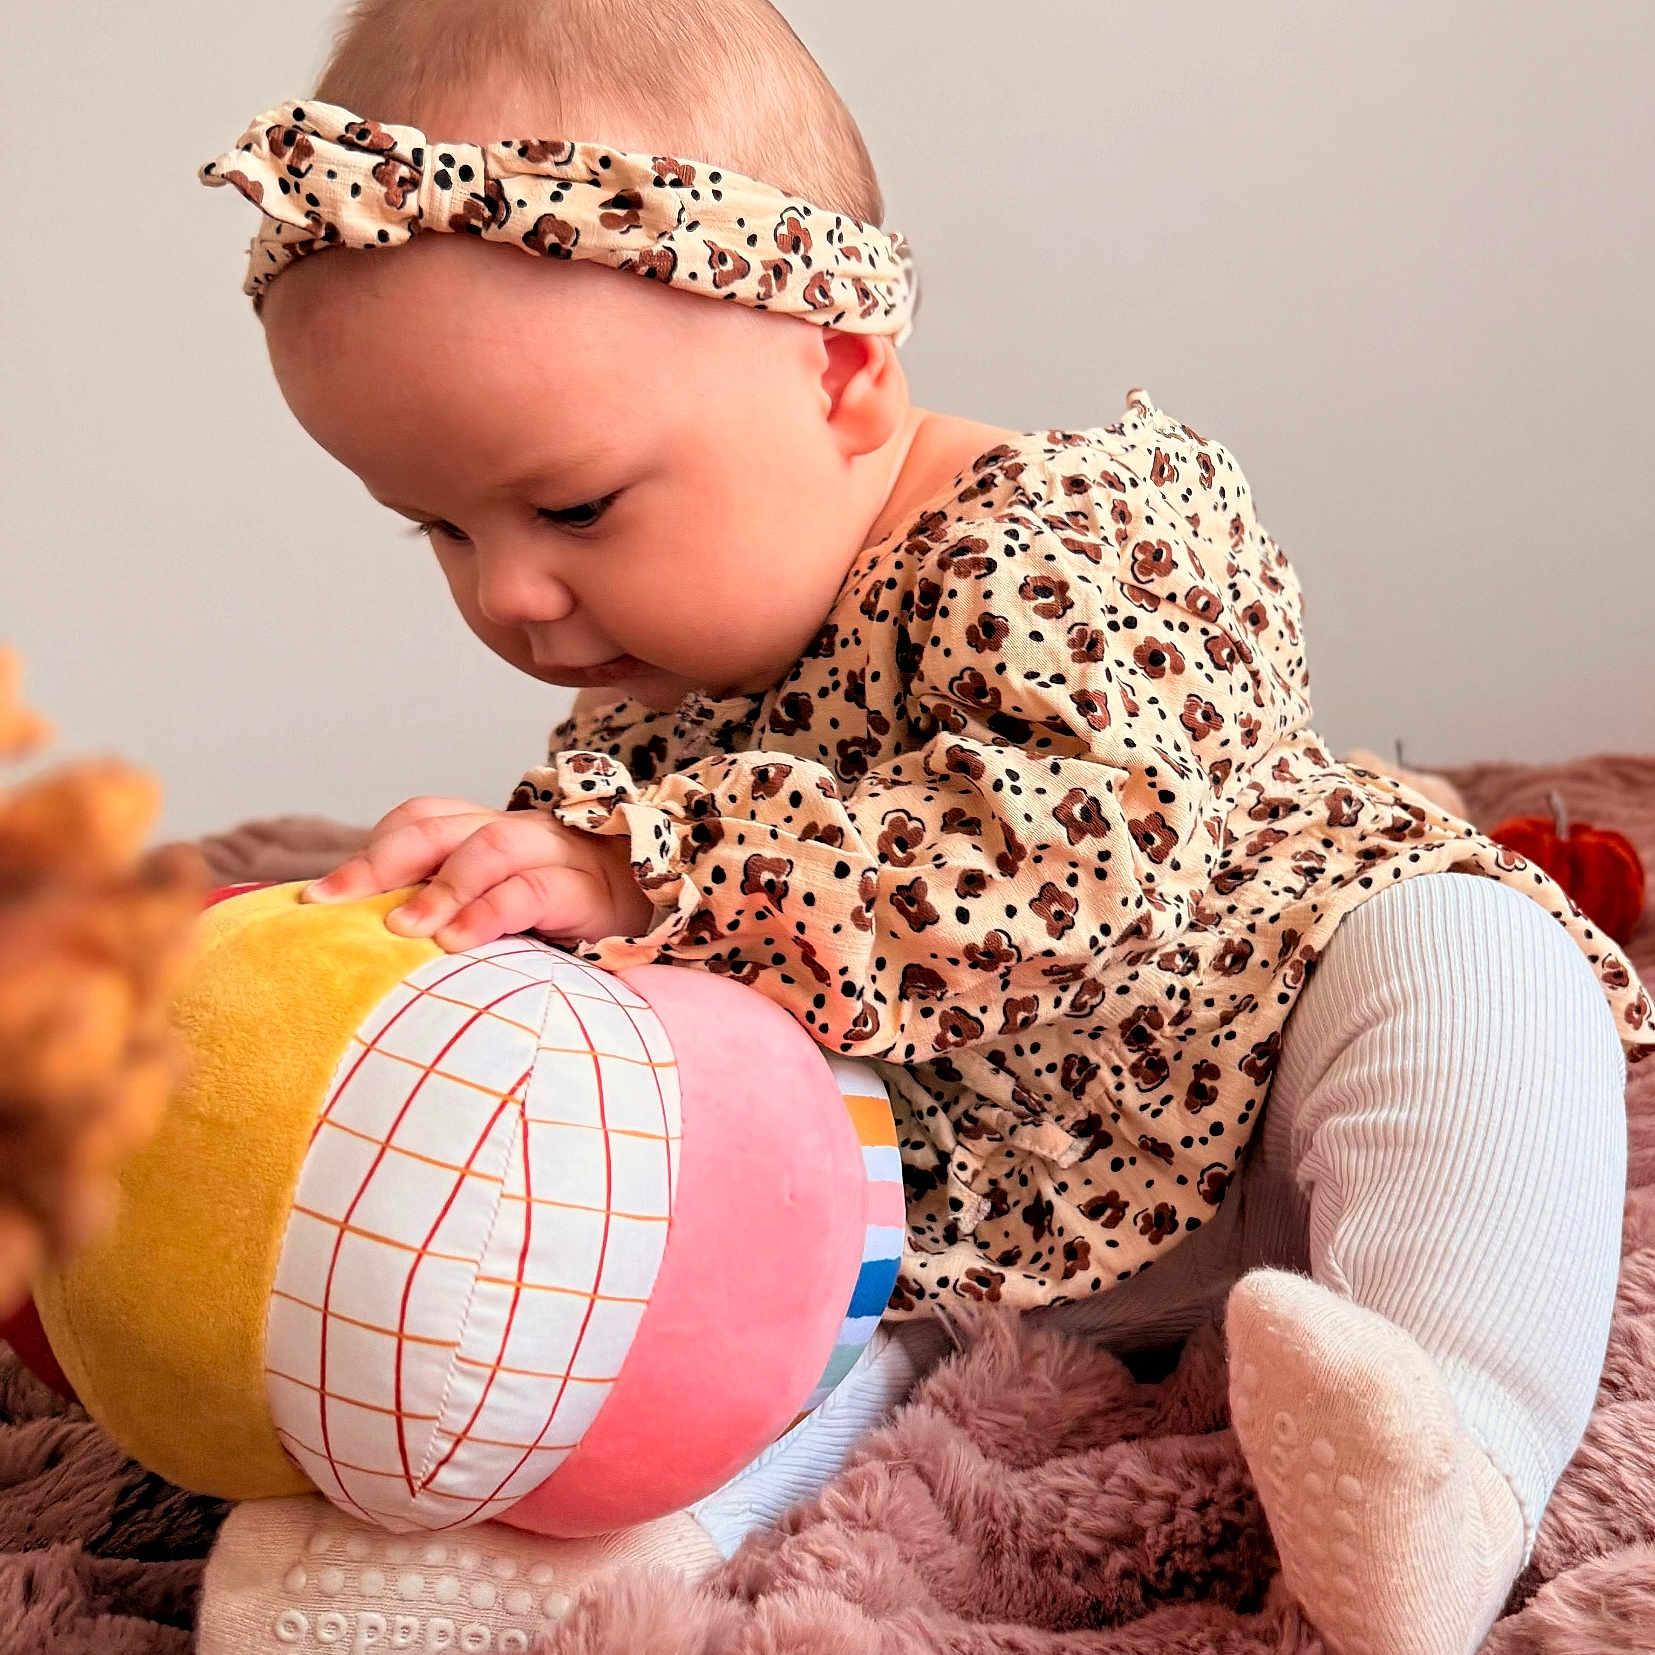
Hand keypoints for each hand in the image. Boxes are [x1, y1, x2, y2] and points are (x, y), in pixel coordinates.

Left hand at [302, 796, 654, 951]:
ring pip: (490, 846)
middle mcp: (519, 832)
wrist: (665, 916)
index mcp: (489, 834)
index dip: (370, 852)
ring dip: (440, 888)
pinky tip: (459, 942)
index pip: (421, 819)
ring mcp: (557, 856)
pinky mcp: (590, 891)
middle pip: (439, 823)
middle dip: (380, 861)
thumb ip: (449, 916)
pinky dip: (491, 912)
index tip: (316, 901)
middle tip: (332, 906)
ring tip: (403, 931)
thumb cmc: (569, 928)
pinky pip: (536, 888)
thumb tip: (363, 948)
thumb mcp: (501, 915)